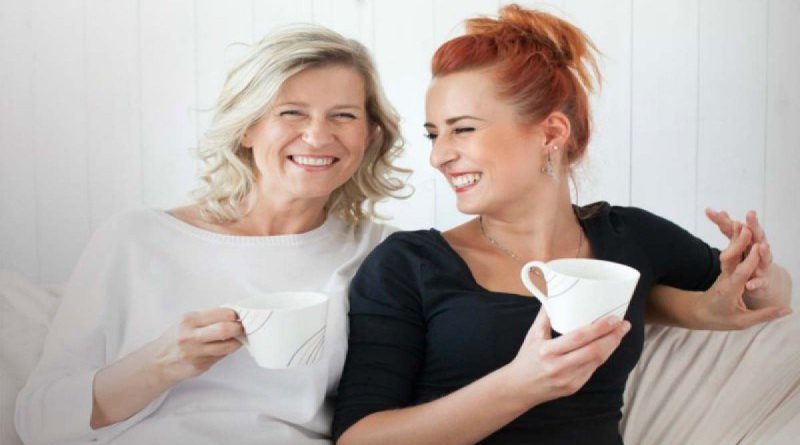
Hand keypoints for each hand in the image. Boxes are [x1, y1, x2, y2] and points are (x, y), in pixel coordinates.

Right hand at [152, 307, 243, 384]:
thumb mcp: (186, 322)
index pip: (221, 314)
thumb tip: (234, 316)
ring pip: (227, 346)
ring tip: (239, 338)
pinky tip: (224, 347)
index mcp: (189, 320)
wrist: (158, 362)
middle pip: (224, 330)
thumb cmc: (175, 338)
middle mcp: (191, 336)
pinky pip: (221, 356)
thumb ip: (208, 318)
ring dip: (237, 341)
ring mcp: (195, 353)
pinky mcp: (200, 366)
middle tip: (243, 327)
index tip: (239, 315)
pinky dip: (226, 351)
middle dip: (239, 328)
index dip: (234, 315)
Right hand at [507, 309, 630, 404]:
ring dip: (612, 346)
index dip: (599, 328)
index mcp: (547, 351)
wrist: (519, 388)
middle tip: (624, 325)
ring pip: (597, 361)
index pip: (578, 338)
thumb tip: (557, 293)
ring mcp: (568, 380)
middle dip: (613, 337)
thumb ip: (546, 315)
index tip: (613, 319)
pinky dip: (602, 356)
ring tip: (619, 333)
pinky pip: (593, 369)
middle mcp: (559, 367)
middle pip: (594, 351)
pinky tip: (607, 346)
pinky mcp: (574, 387)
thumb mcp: (533, 334)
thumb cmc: (526, 359)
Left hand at [700, 219, 790, 329]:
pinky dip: (733, 241)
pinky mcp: (724, 269)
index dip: (750, 261)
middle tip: (746, 227)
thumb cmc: (720, 319)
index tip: (759, 248)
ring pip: (729, 253)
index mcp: (730, 290)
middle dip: (739, 243)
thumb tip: (789, 309)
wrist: (698, 312)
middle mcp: (725, 278)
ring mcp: (723, 272)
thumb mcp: (742, 322)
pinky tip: (736, 228)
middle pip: (731, 258)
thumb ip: (765, 314)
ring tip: (741, 222)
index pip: (741, 273)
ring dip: (734, 238)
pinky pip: (729, 253)